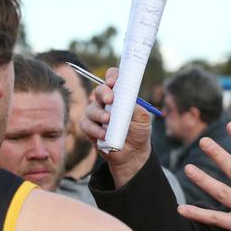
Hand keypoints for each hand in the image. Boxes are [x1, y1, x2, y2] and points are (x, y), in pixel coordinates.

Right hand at [80, 67, 151, 188]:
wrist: (133, 153)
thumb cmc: (139, 131)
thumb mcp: (144, 119)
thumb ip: (136, 108)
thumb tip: (127, 100)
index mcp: (120, 95)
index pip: (114, 79)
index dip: (112, 76)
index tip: (114, 82)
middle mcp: (106, 102)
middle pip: (99, 90)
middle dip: (104, 93)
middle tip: (110, 100)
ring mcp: (96, 114)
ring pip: (91, 108)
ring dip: (99, 114)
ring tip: (108, 121)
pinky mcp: (89, 128)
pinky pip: (86, 124)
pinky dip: (95, 129)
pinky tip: (104, 135)